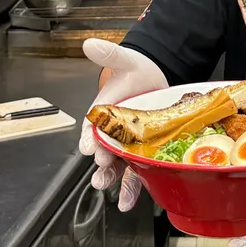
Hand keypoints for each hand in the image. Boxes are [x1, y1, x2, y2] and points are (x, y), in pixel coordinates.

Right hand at [77, 38, 166, 210]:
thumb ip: (108, 54)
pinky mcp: (144, 153)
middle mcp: (113, 132)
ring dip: (112, 179)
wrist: (157, 78)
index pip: (91, 128)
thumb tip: (90, 44)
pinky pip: (136, 173)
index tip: (88, 146)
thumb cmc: (136, 71)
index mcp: (103, 113)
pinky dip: (131, 188)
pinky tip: (126, 202)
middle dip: (101, 161)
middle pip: (102, 151)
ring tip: (108, 189)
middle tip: (101, 167)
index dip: (88, 138)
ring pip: (117, 166)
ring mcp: (128, 145)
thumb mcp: (124, 60)